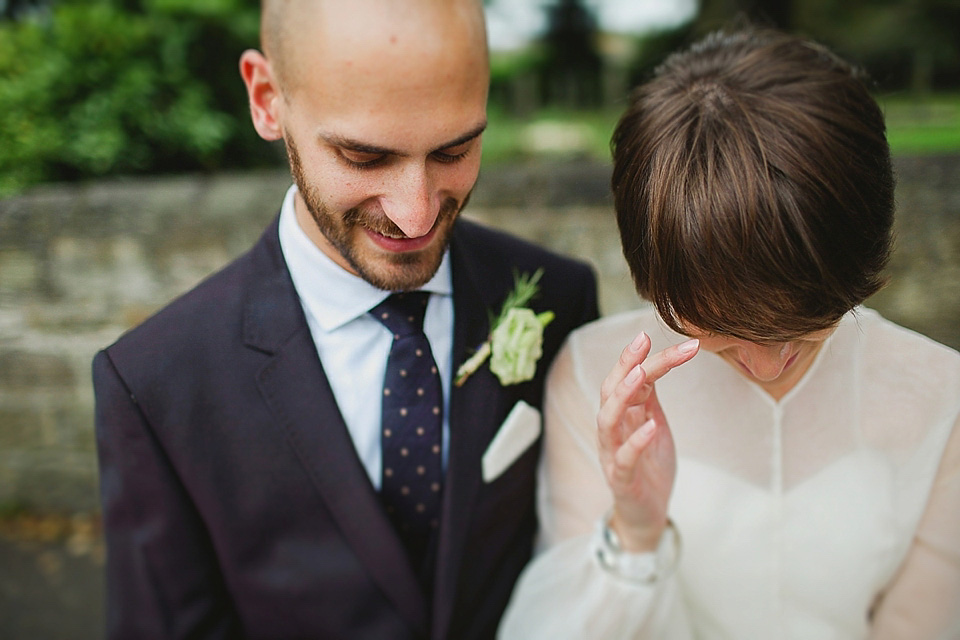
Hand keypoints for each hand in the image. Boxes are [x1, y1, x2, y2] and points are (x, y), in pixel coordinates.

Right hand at [597, 332, 698, 551]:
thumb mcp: (653, 424)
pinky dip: (636, 441)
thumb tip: (652, 361)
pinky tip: (651, 426)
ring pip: (607, 420)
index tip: (648, 335)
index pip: (625, 379)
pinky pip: (624, 458)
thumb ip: (648, 397)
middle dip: (624, 365)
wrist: (647, 514)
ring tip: (640, 374)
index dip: (637, 357)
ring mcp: (612, 454)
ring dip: (622, 395)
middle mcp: (612, 431)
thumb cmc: (650, 467)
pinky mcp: (621, 479)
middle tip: (642, 342)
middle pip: (610, 391)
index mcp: (622, 415)